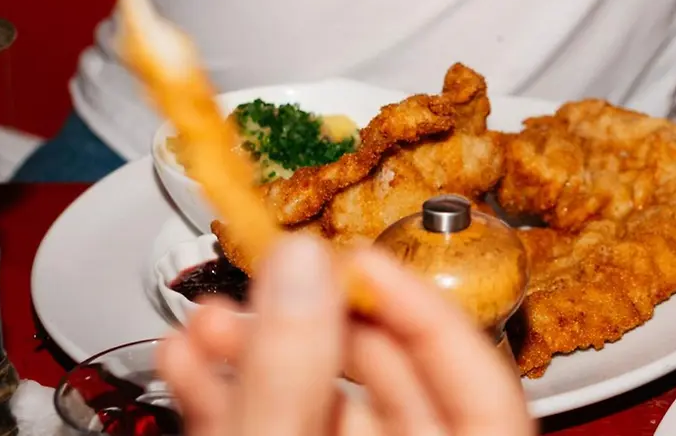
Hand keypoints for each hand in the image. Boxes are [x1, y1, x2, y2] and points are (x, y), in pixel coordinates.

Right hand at [157, 237, 535, 435]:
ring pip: (325, 411)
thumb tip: (301, 266)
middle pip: (396, 387)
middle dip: (320, 322)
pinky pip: (280, 434)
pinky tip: (193, 358)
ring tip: (211, 315)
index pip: (483, 388)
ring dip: (261, 353)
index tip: (361, 257)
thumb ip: (292, 376)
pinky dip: (235, 398)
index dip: (423, 311)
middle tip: (277, 275)